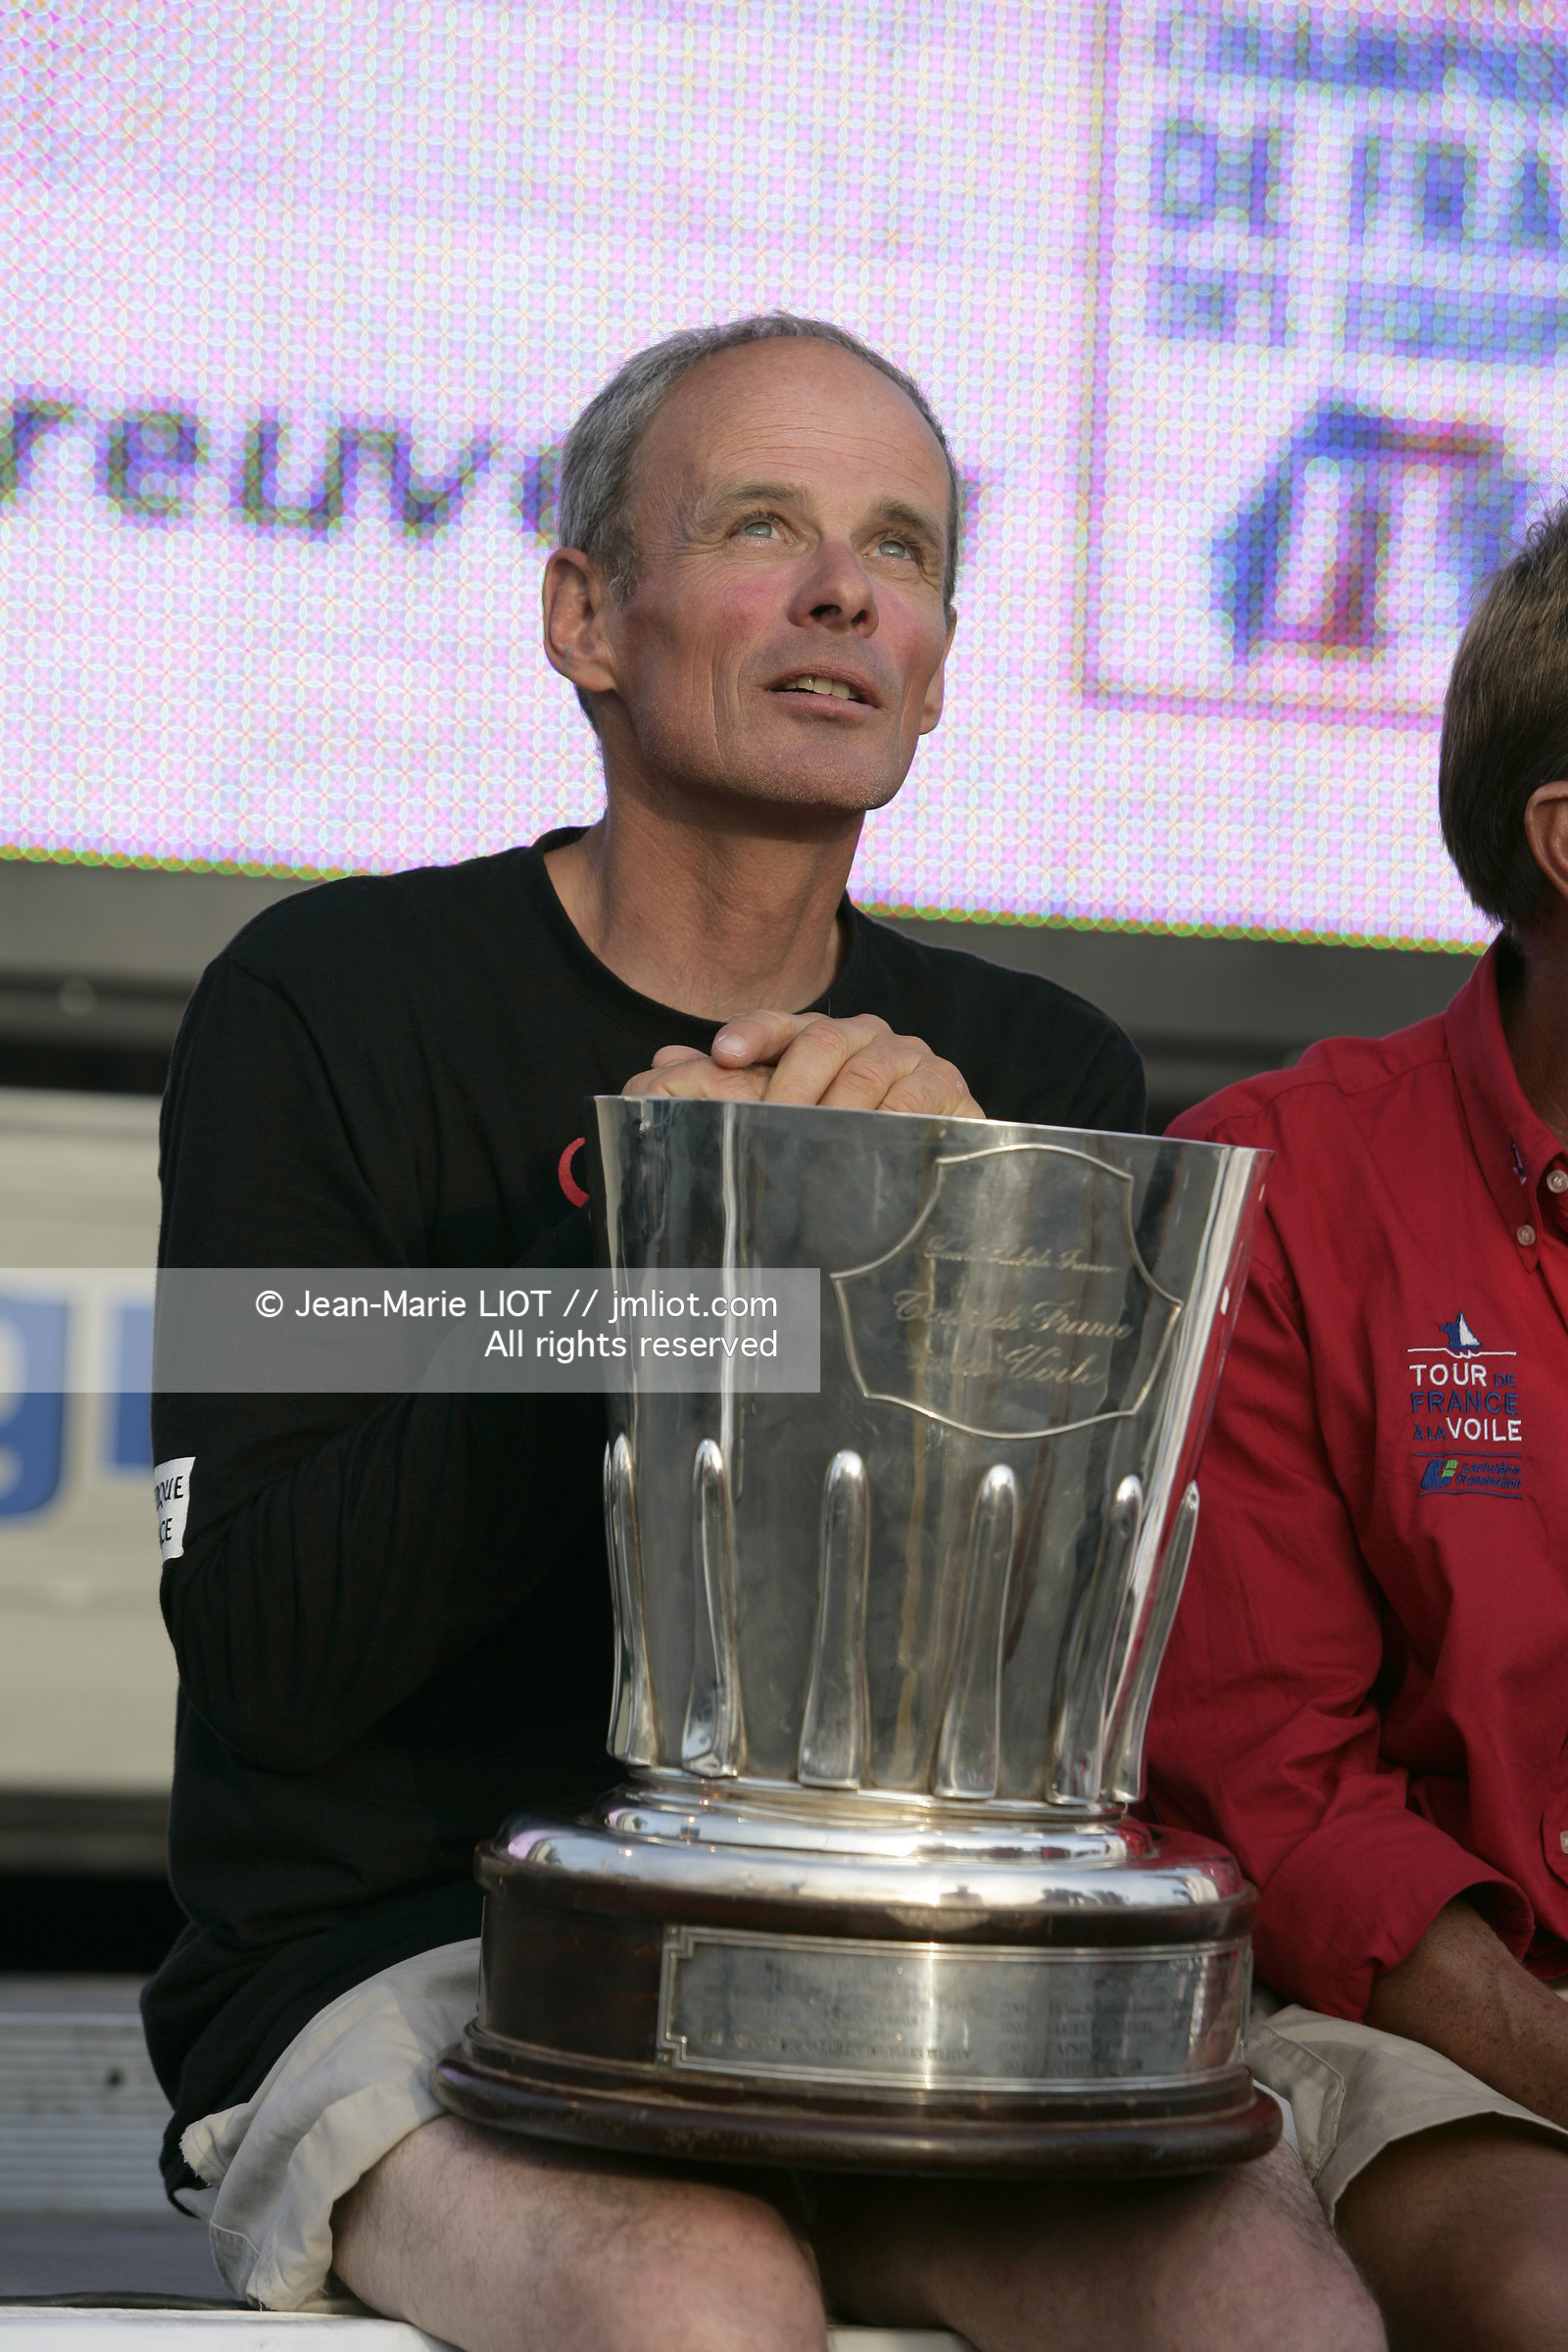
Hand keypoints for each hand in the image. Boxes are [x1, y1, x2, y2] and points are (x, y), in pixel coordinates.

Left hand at [622, 1011, 984, 1116]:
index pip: (782, 1026)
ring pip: (864, 1073)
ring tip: (814, 1144)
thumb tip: (661, 1064)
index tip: (724, 1055)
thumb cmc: (849, 1145)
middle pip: (821, 1041)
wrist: (932, 1167)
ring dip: (835, 1112)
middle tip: (768, 1125)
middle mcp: (863, 1037)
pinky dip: (889, 1121)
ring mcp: (907, 1057)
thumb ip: (730, 1090)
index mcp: (821, 1040)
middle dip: (789, 1086)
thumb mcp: (789, 1118)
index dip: (753, 1034)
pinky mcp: (945, 1085)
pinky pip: (913, 1098)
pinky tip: (870, 1145)